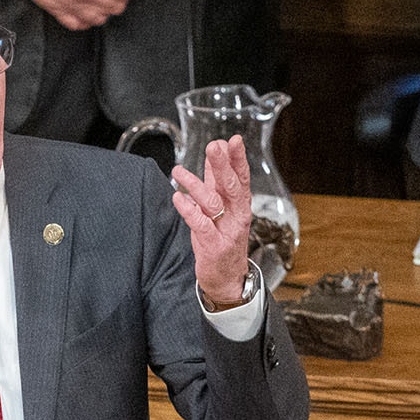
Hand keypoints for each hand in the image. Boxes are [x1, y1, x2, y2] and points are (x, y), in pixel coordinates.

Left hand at [170, 135, 252, 302]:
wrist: (227, 279)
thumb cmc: (222, 239)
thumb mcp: (222, 209)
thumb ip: (216, 183)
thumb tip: (213, 156)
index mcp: (241, 205)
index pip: (242, 178)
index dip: (239, 159)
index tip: (233, 140)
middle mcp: (237, 216)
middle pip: (231, 187)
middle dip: (222, 165)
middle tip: (214, 146)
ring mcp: (226, 231)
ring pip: (213, 203)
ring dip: (194, 185)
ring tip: (177, 171)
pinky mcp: (213, 245)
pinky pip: (200, 224)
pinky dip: (188, 210)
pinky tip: (177, 198)